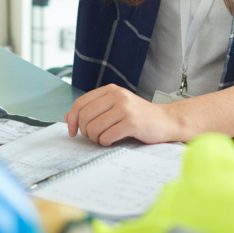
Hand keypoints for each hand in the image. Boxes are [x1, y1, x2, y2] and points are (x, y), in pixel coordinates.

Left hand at [64, 84, 184, 145]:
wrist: (166, 121)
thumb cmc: (138, 116)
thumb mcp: (115, 107)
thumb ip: (92, 109)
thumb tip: (67, 117)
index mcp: (110, 90)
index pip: (80, 103)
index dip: (72, 120)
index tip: (72, 131)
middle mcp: (117, 95)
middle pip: (84, 116)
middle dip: (85, 131)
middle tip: (93, 136)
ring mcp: (125, 108)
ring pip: (94, 128)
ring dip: (95, 139)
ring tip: (105, 138)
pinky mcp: (132, 122)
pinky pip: (107, 137)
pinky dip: (106, 143)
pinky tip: (113, 140)